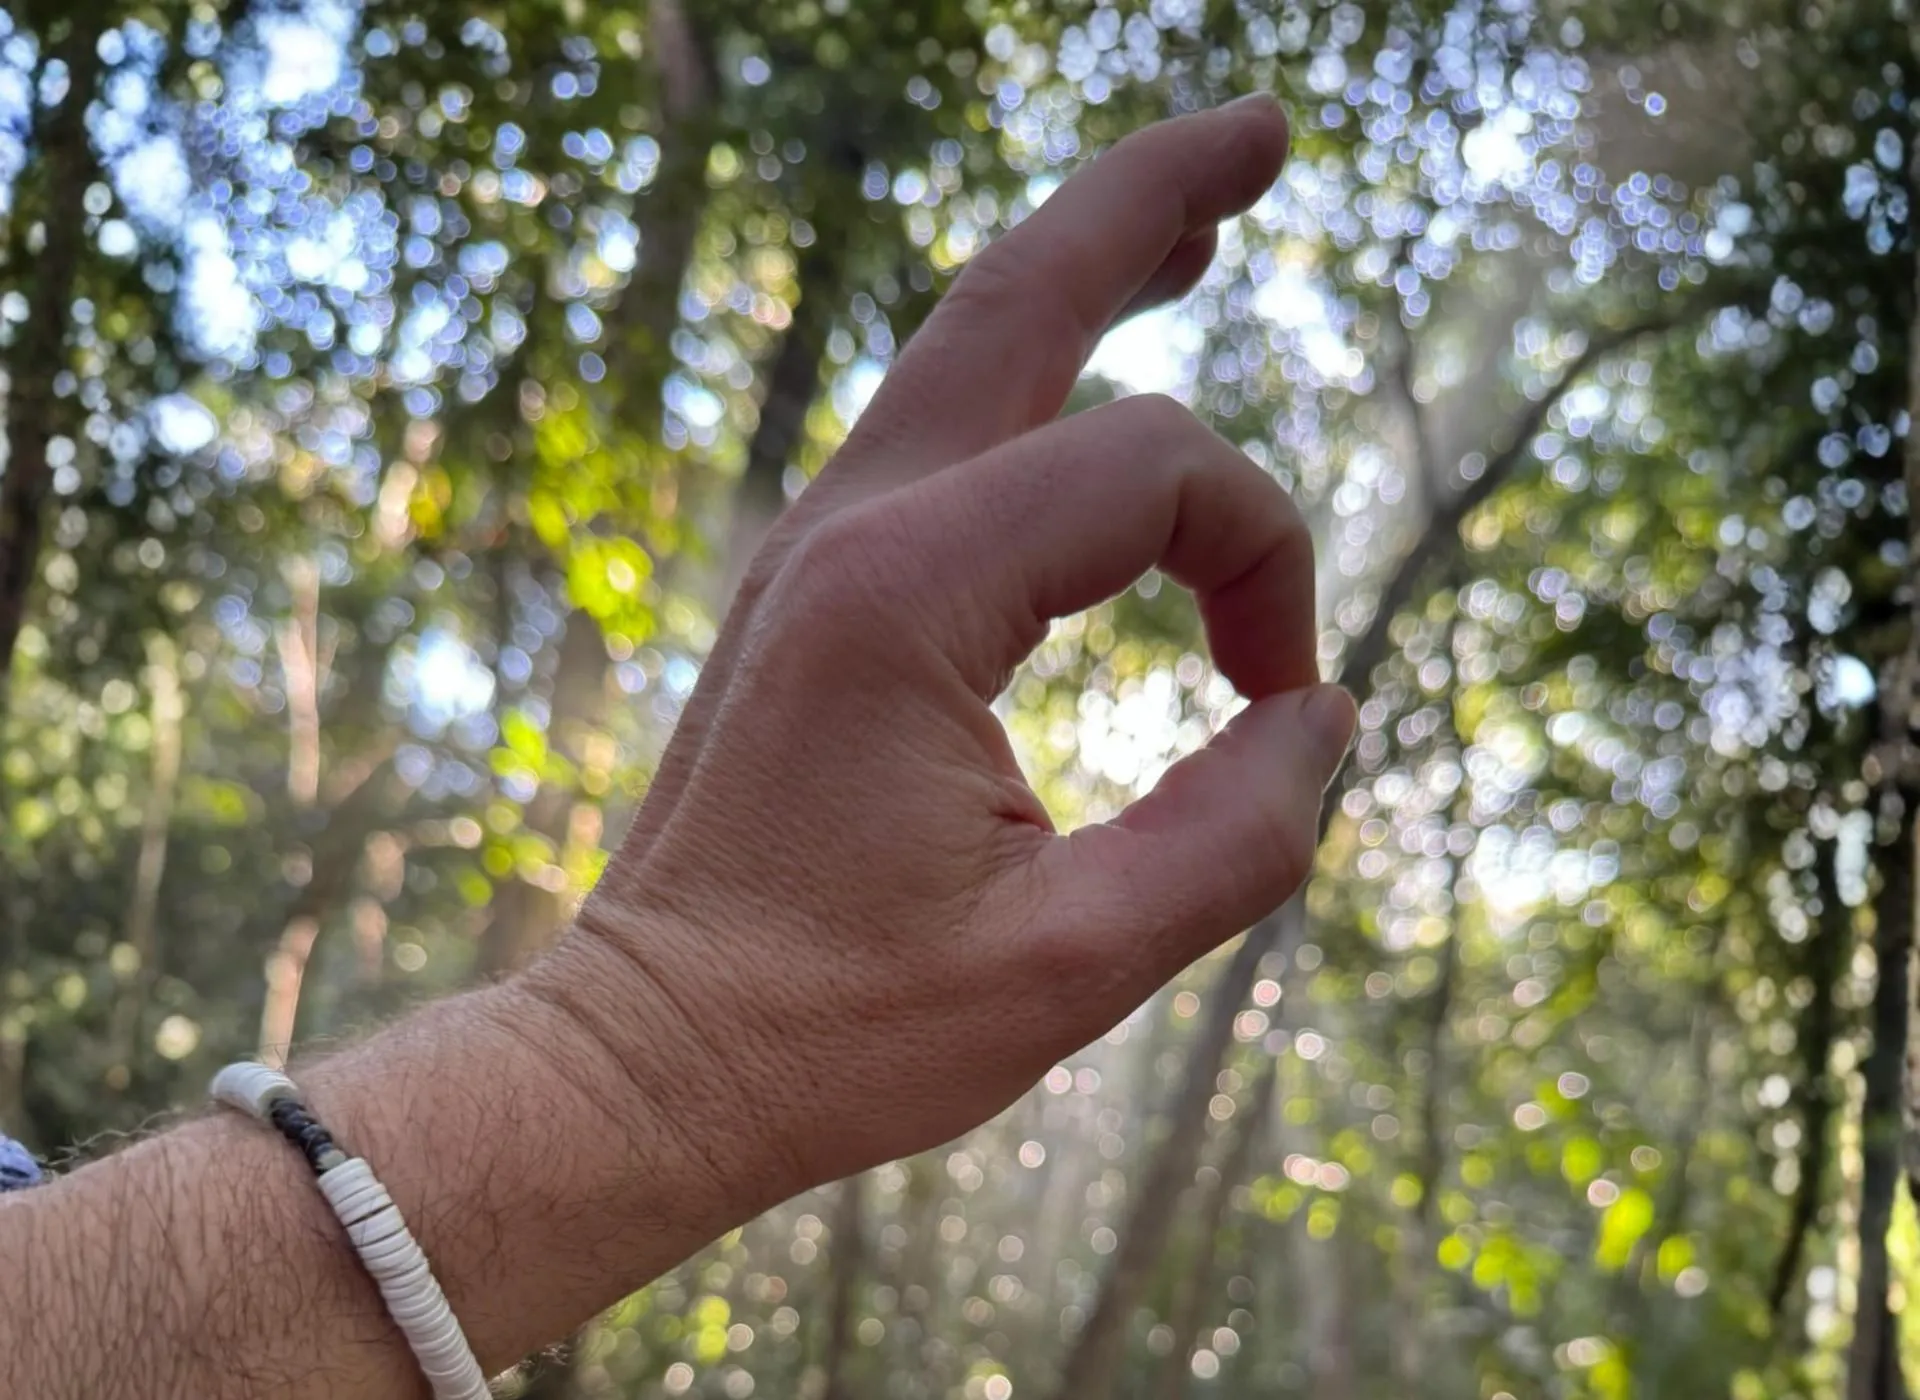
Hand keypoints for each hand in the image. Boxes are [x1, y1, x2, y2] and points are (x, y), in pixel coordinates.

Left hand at [531, 95, 1355, 1204]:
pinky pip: (938, 426)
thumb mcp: (1072, 967)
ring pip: (965, 338)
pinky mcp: (814, 585)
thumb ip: (1235, 837)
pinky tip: (1081, 380)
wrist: (647, 1054)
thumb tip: (1321, 714)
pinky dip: (1028, 372)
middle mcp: (850, 530)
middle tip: (1263, 129)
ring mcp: (817, 544)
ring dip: (1082, 264)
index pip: (1154, 473)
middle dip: (1145, 197)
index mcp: (908, 597)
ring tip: (1191, 214)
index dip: (1265, 560)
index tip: (1281, 694)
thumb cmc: (835, 1031)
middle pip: (1017, 293)